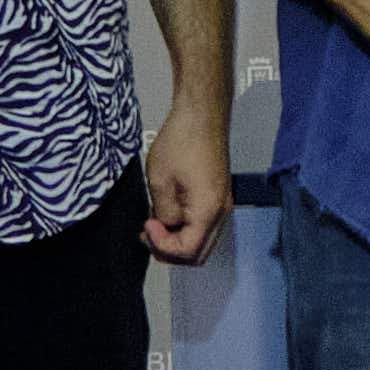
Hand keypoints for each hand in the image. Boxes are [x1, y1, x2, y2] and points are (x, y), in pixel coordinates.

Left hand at [141, 98, 232, 266]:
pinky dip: (185, 228)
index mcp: (208, 209)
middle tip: (149, 234)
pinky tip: (167, 213)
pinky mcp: (217, 197)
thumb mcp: (160, 180)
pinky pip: (203, 226)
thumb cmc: (183, 140)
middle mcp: (221, 211)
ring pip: (202, 242)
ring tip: (155, 223)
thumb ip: (163, 213)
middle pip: (199, 254)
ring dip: (177, 240)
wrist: (201, 116)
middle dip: (170, 250)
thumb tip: (165, 227)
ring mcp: (222, 204)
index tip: (148, 226)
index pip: (188, 251)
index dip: (163, 245)